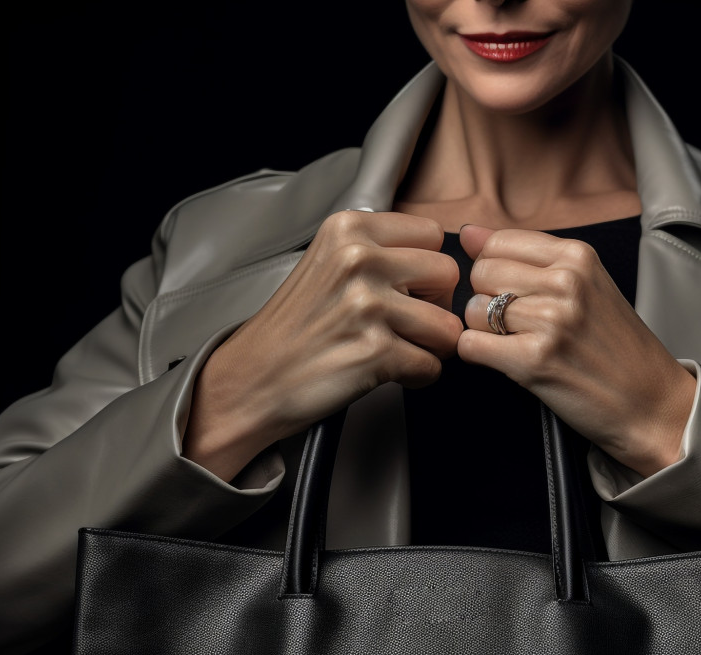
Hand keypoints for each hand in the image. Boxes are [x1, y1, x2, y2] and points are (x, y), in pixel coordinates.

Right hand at [184, 210, 463, 480]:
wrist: (252, 378)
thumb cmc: (294, 328)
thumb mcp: (329, 262)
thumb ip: (379, 250)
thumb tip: (440, 257)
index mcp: (348, 229)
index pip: (431, 235)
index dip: (427, 268)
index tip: (408, 289)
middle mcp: (358, 259)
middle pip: (447, 275)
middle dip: (437, 306)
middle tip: (408, 325)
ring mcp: (367, 304)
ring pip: (448, 325)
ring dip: (430, 347)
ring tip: (397, 350)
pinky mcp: (375, 350)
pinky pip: (433, 365)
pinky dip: (418, 377)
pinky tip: (388, 371)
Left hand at [458, 224, 695, 477]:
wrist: (651, 403)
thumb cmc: (617, 347)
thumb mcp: (587, 286)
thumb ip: (528, 256)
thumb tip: (468, 232)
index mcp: (578, 256)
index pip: (497, 242)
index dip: (494, 271)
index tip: (515, 294)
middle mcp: (565, 281)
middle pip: (480, 273)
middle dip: (487, 299)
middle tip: (519, 325)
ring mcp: (550, 320)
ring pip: (472, 310)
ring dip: (485, 331)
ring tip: (518, 344)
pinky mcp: (534, 360)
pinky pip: (470, 345)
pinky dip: (478, 356)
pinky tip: (506, 361)